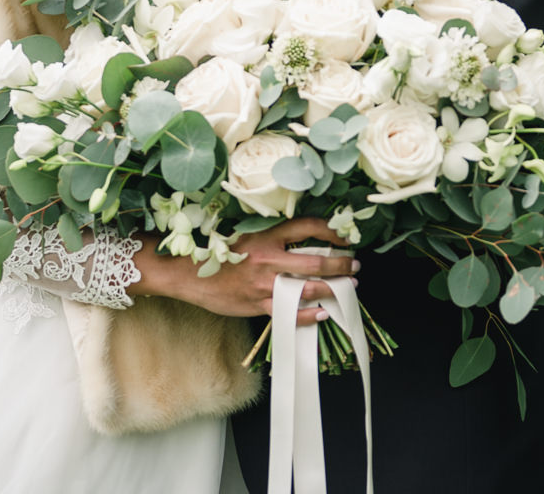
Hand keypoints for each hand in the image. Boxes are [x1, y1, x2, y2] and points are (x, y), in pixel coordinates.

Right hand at [133, 218, 357, 325]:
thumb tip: (304, 239)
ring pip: (307, 288)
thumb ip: (273, 238)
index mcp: (265, 237)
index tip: (346, 235)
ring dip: (331, 289)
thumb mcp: (247, 237)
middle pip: (315, 261)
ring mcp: (263, 284)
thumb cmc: (219, 254)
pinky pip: (289, 312)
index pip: (306, 227)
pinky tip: (322, 313)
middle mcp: (268, 259)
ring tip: (348, 288)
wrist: (188, 274)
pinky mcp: (257, 304)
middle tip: (355, 266)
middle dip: (340, 264)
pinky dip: (309, 315)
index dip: (331, 230)